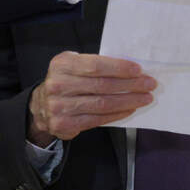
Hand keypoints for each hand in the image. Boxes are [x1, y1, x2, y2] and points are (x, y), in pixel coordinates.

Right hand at [27, 51, 155, 146]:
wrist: (40, 107)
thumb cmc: (64, 82)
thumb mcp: (71, 65)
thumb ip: (92, 65)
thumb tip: (127, 69)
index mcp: (62, 65)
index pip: (95, 66)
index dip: (119, 68)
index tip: (138, 70)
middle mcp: (59, 85)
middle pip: (101, 85)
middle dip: (129, 85)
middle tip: (149, 84)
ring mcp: (60, 106)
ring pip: (102, 104)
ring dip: (128, 100)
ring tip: (145, 98)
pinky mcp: (66, 124)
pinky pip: (97, 119)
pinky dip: (117, 114)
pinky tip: (130, 109)